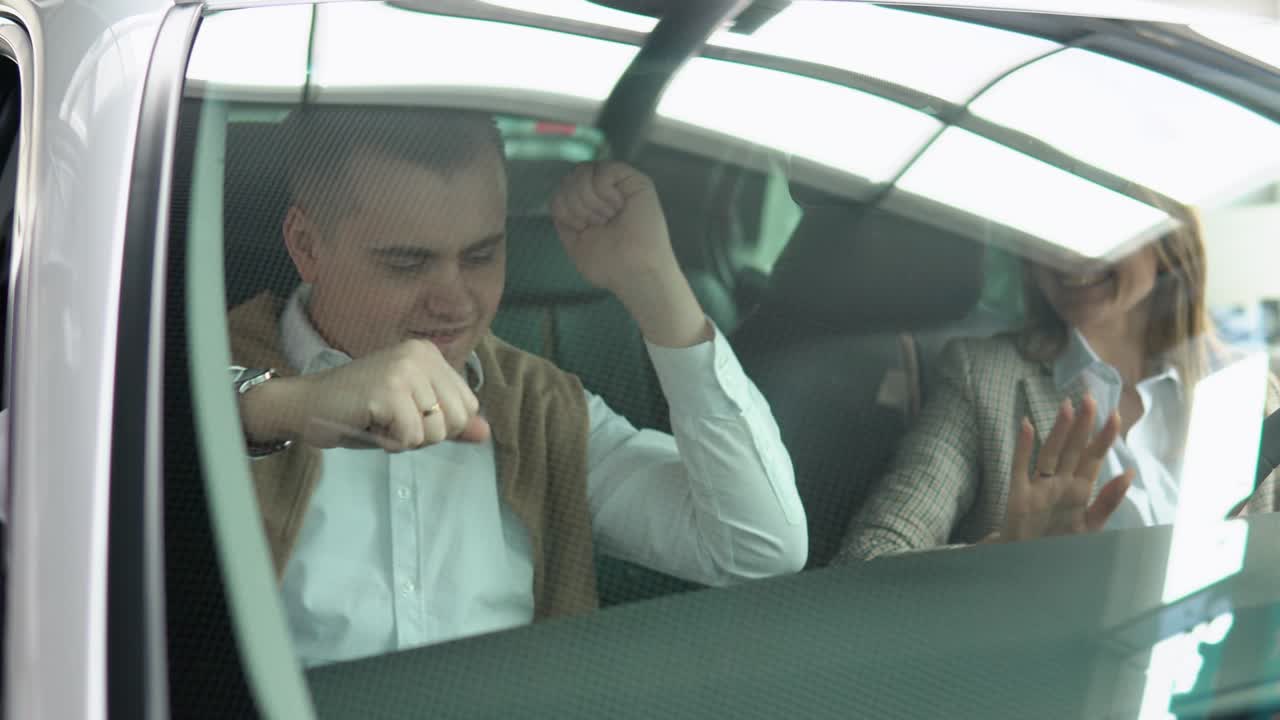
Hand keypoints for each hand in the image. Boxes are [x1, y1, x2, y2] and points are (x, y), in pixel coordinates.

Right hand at [240, 339, 489, 451]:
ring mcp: (405, 369)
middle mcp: (421, 354)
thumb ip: (448, 422)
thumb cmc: (359, 411)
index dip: (438, 425)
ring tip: (379, 420)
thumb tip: (485, 433)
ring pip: (435, 432)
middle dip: (426, 435)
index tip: (404, 414)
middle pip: (457, 419)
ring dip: (405, 439)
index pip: (467, 406)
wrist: (306, 405)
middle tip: (391, 420)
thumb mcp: (411, 414)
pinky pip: (411, 438)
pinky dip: (390, 443)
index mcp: (430, 354)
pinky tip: (369, 424)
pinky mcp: (388, 389)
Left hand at [552, 161, 708, 347]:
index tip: (582, 228)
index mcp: (588, 206)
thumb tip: (561, 192)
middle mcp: (602, 191)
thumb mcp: (573, 241)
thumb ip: (563, 215)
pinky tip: (617, 207)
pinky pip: (604, 170)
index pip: (560, 189)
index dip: (564, 209)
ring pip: (583, 171)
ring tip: (610, 217)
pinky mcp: (635, 181)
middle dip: (576, 205)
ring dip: (590, 201)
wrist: (633, 273)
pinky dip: (604, 191)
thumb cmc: (608, 264)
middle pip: (569, 178)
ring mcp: (618, 184)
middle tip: (598, 224)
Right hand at [997, 395, 1132, 542]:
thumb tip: (1129, 472)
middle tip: (1090, 399)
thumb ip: (1108, 501)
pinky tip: (1027, 426)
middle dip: (1083, 425)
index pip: (1094, 458)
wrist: (1027, 567)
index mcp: (1079, 490)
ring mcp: (1038, 486)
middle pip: (1073, 449)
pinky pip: (1020, 466)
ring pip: (1050, 452)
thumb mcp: (1090, 528)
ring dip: (1058, 431)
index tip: (1114, 415)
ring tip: (1067, 407)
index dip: (1103, 437)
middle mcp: (1059, 483)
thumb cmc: (1057, 546)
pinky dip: (1023, 447)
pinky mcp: (1018, 494)